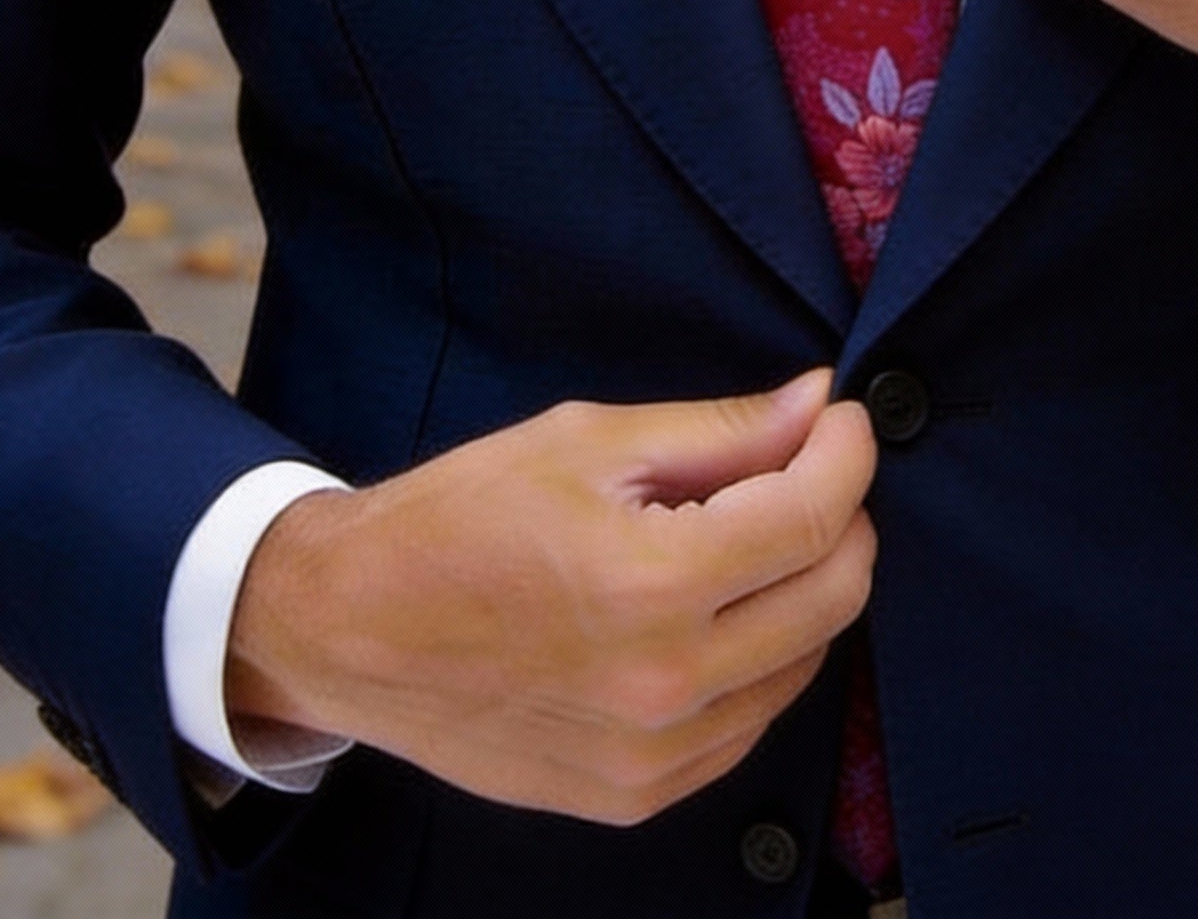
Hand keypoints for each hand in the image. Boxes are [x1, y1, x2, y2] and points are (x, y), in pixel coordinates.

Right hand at [224, 369, 876, 825]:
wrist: (349, 629)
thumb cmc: (459, 518)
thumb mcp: (588, 441)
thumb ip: (721, 430)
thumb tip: (819, 402)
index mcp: (651, 582)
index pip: (814, 515)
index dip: (848, 451)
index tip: (844, 418)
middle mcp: (665, 682)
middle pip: (835, 594)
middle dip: (844, 515)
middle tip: (810, 466)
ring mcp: (653, 755)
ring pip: (806, 663)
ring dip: (808, 587)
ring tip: (755, 534)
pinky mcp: (635, 795)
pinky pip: (750, 723)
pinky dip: (763, 658)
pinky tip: (720, 609)